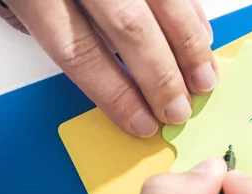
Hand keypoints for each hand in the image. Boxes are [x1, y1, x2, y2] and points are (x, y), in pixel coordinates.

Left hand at [0, 0, 217, 136]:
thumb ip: (46, 25)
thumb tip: (103, 66)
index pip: (79, 52)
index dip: (115, 94)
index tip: (141, 123)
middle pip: (129, 30)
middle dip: (161, 78)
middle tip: (178, 111)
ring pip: (163, 3)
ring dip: (189, 47)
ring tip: (205, 82)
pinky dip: (192, 12)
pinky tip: (203, 37)